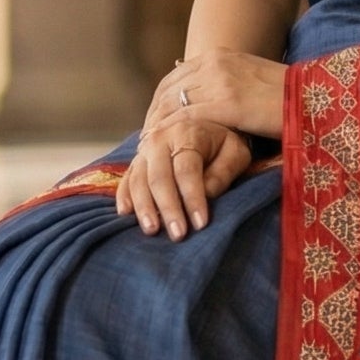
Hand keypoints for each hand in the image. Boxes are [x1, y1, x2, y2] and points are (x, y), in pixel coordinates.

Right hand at [116, 114, 252, 240]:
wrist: (201, 124)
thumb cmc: (222, 144)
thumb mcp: (235, 152)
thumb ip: (223, 172)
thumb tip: (206, 195)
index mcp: (187, 133)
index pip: (187, 169)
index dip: (193, 197)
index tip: (200, 223)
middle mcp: (160, 139)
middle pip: (159, 177)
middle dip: (168, 208)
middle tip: (178, 234)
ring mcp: (144, 151)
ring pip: (139, 180)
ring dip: (144, 208)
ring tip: (152, 231)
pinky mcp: (135, 162)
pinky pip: (126, 181)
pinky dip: (124, 198)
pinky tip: (126, 215)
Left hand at [142, 48, 285, 143]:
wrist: (311, 98)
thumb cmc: (285, 95)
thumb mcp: (249, 78)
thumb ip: (224, 81)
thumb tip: (198, 91)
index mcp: (219, 56)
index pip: (174, 77)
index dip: (160, 100)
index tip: (153, 120)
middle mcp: (214, 63)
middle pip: (168, 88)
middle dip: (153, 113)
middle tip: (145, 137)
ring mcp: (219, 81)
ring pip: (173, 102)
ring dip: (157, 124)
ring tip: (149, 146)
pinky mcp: (227, 102)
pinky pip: (187, 116)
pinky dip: (170, 130)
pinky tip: (162, 144)